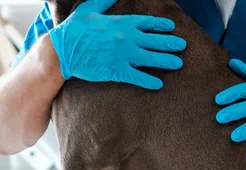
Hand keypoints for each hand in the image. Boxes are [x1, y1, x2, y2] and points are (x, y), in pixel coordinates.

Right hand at [49, 0, 186, 89]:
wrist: (61, 51)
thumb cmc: (74, 29)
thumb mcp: (89, 8)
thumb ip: (105, 0)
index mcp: (120, 23)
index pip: (146, 23)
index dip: (160, 25)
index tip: (171, 27)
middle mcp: (125, 39)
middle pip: (153, 41)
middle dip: (170, 43)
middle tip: (183, 46)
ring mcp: (122, 55)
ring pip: (150, 58)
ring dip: (166, 61)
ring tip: (179, 64)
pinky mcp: (116, 70)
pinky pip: (136, 77)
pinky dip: (148, 81)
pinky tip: (159, 84)